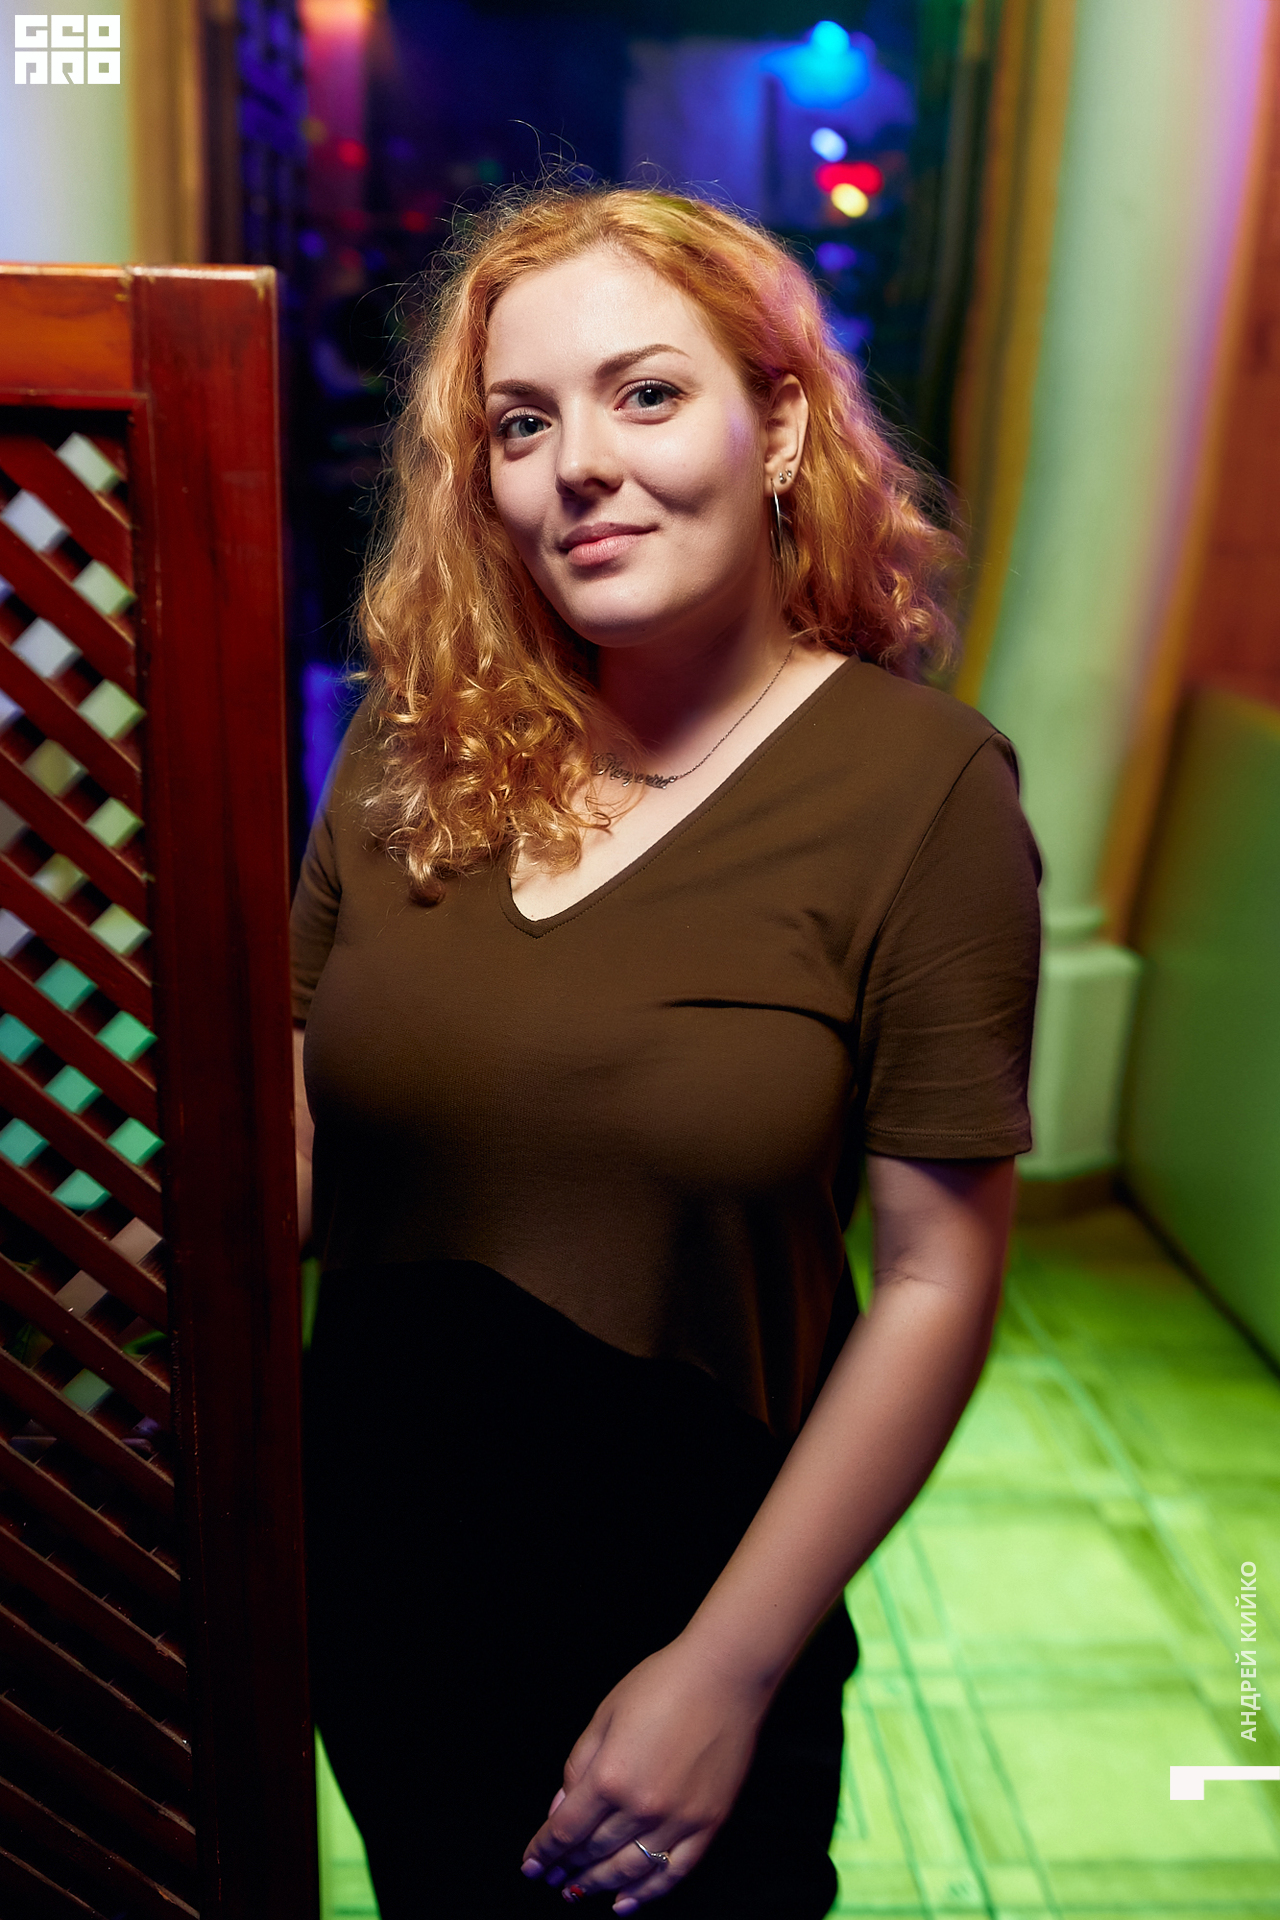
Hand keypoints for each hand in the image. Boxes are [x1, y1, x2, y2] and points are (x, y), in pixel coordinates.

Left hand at [520, 1636, 769, 1911]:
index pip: (566, 1829)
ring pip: (629, 1869)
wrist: (725, 1675)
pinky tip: (625, 1902)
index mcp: (611, 1776)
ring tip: (578, 1892)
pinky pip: (674, 1872)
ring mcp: (678, 1820)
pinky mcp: (708, 1824)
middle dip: (568, 1868)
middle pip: (594, 1852)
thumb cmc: (663, 1683)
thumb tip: (560, 1810)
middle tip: (551, 1878)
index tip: (531, 1864)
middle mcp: (642, 1806)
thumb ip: (579, 1765)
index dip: (544, 1850)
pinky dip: (647, 1893)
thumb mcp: (605, 1714)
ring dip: (599, 1885)